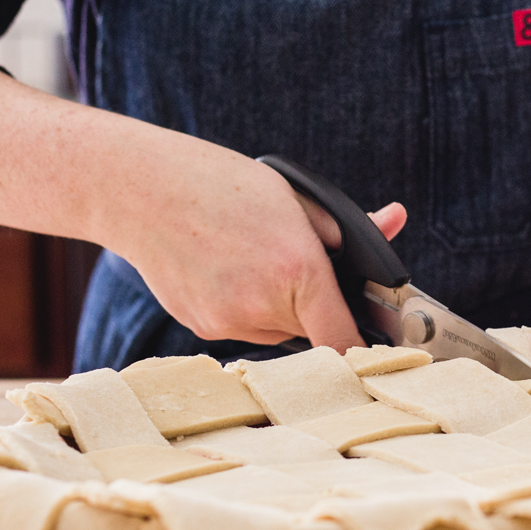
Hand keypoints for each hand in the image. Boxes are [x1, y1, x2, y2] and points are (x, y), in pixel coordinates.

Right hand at [106, 149, 406, 350]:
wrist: (136, 190)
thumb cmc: (220, 183)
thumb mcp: (293, 196)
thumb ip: (347, 224)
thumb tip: (394, 221)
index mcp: (297, 270)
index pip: (345, 340)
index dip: (363, 346)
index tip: (371, 342)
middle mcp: (264, 305)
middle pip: (312, 333)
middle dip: (315, 309)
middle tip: (298, 268)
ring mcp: (229, 322)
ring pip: (277, 331)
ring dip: (280, 309)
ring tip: (253, 261)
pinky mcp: (202, 327)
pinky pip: (243, 327)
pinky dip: (246, 307)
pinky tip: (226, 270)